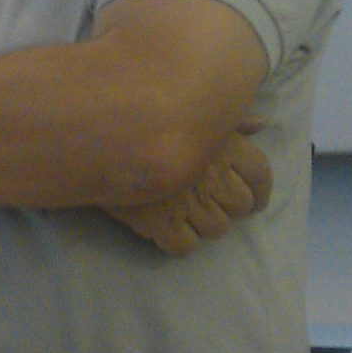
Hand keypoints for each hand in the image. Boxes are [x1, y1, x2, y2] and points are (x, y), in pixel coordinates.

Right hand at [104, 120, 270, 255]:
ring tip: (184, 214)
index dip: (260, 190)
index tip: (254, 199)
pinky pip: (185, 245)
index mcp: (223, 144)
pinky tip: (165, 227)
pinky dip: (178, 240)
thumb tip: (261, 122)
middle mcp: (213, 174)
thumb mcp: (190, 107)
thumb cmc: (142, 112)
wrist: (90, 130)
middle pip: (240, 205)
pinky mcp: (162, 223)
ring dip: (203, 224)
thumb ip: (227, 117)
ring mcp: (189, 202)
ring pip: (216, 228)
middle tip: (210, 204)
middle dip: (229, 208)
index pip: (261, 174)